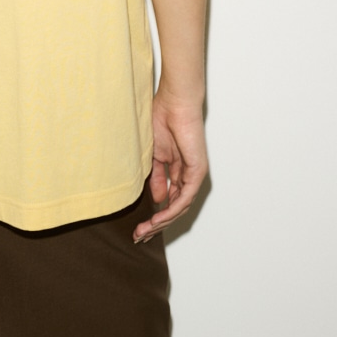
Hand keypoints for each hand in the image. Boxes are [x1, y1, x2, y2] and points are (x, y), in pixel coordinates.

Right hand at [133, 87, 207, 242]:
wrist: (175, 101)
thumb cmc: (163, 118)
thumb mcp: (154, 154)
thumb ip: (157, 177)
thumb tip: (158, 198)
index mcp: (178, 169)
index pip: (169, 199)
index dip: (154, 214)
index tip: (139, 227)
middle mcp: (188, 174)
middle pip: (174, 208)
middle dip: (156, 224)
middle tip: (140, 236)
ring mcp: (194, 174)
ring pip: (180, 207)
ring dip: (162, 221)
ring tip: (145, 231)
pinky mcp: (197, 171)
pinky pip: (185, 197)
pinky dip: (171, 210)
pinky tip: (158, 217)